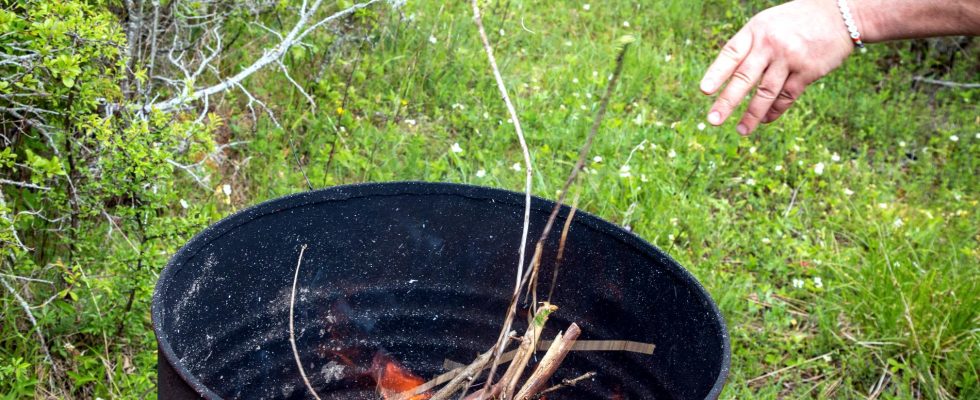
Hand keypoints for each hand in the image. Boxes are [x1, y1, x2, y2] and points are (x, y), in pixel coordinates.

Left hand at [700, 0, 856, 134]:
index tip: (704, 91)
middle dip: (727, 102)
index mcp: (755, 30)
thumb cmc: (796, 21)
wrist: (839, 14)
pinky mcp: (808, 71)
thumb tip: (728, 79)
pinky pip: (787, 96)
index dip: (716, 73)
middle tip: (713, 121)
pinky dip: (775, 111)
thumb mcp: (768, 24)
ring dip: (752, 115)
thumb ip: (749, 47)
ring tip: (741, 130)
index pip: (730, 54)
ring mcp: (789, 58)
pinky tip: (765, 121)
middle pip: (744, 77)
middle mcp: (770, 44)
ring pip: (766, 92)